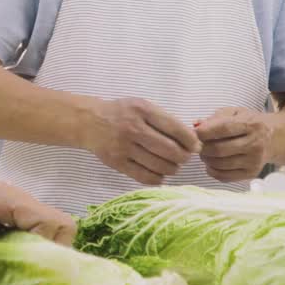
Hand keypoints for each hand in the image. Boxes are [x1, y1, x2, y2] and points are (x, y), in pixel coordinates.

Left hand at [0, 159, 74, 282]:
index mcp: (10, 200)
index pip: (56, 224)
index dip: (51, 249)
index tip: (28, 269)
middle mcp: (22, 205)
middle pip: (60, 232)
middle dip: (47, 259)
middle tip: (21, 277)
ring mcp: (20, 214)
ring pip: (48, 238)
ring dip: (35, 259)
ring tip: (10, 276)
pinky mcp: (13, 222)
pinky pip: (32, 240)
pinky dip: (23, 257)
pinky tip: (1, 268)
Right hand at [83, 98, 200, 184]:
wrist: (89, 121)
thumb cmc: (122, 113)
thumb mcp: (142, 106)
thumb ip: (164, 119)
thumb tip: (191, 140)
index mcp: (143, 110)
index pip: (176, 129)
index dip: (191, 141)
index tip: (195, 146)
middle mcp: (133, 128)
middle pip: (171, 150)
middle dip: (184, 157)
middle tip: (184, 157)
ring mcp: (124, 147)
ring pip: (160, 166)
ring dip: (173, 169)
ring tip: (172, 165)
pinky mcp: (117, 163)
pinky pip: (145, 177)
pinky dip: (158, 178)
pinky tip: (159, 173)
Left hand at [195, 107, 276, 182]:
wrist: (273, 138)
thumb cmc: (250, 123)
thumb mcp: (236, 113)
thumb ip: (216, 117)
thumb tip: (197, 125)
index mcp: (251, 125)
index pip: (223, 129)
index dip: (204, 132)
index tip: (195, 132)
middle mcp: (255, 144)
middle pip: (219, 149)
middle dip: (202, 147)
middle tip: (198, 144)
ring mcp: (254, 161)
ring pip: (220, 164)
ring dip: (206, 159)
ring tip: (205, 153)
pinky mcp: (251, 173)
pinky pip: (224, 176)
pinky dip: (212, 171)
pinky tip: (211, 164)